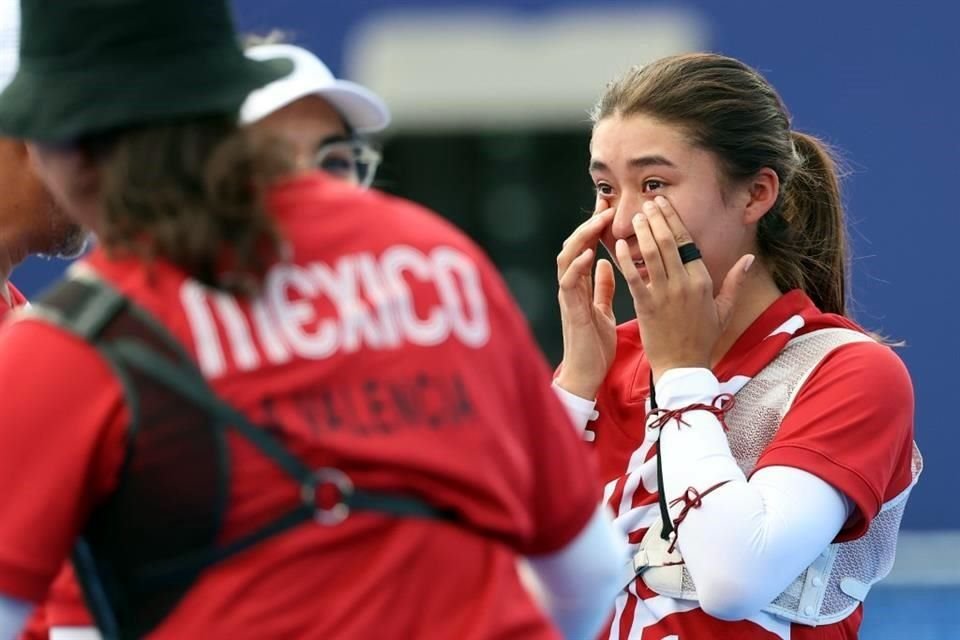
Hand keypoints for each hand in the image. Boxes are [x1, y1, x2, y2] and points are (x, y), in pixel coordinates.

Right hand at [555, 201, 616, 399]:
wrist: (585, 375)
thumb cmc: (594, 346)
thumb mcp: (603, 310)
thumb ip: (602, 288)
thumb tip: (605, 265)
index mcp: (581, 286)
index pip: (585, 247)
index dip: (595, 225)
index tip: (609, 204)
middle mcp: (571, 287)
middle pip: (573, 246)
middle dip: (589, 222)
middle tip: (605, 202)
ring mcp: (568, 297)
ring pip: (567, 258)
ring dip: (582, 238)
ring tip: (598, 220)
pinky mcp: (570, 311)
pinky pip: (569, 284)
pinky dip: (576, 267)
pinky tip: (587, 253)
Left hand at [613, 196, 754, 382]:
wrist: (683, 367)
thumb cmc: (703, 339)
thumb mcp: (724, 310)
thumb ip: (735, 282)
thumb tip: (749, 258)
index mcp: (703, 281)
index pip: (687, 242)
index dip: (674, 220)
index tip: (664, 204)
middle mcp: (685, 284)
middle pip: (668, 242)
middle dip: (657, 218)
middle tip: (647, 202)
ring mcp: (665, 294)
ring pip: (652, 254)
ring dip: (643, 232)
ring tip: (636, 216)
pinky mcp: (647, 306)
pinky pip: (635, 277)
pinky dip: (626, 259)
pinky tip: (618, 245)